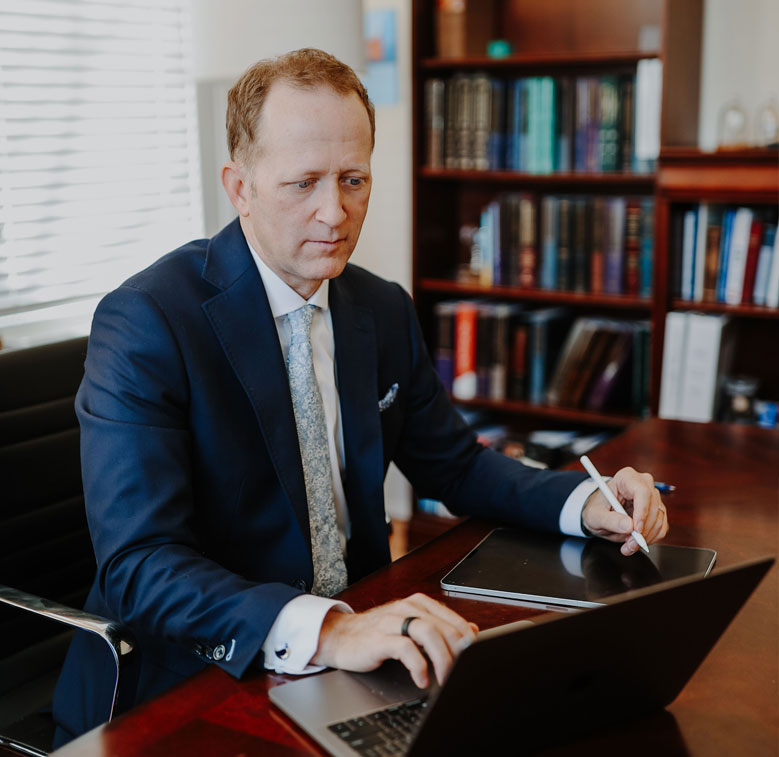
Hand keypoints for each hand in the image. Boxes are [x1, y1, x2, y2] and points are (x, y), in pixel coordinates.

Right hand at [310, 593, 477, 687]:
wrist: (339, 636)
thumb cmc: (377, 633)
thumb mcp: (411, 626)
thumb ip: (439, 626)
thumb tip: (471, 630)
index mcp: (418, 603)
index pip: (453, 620)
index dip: (467, 641)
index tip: (474, 658)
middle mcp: (407, 608)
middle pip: (444, 628)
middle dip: (458, 653)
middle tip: (463, 672)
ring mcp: (392, 621)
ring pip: (428, 633)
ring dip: (442, 658)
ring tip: (445, 677)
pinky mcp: (379, 638)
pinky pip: (405, 649)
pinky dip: (418, 665)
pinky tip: (422, 679)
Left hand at [581, 466, 668, 556]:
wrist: (600, 514)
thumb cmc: (597, 509)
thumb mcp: (595, 516)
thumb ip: (610, 520)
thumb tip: (629, 526)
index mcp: (626, 478)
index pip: (642, 491)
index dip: (641, 511)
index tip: (636, 529)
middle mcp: (643, 484)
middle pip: (652, 507)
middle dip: (643, 530)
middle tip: (629, 544)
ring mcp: (652, 498)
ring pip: (658, 520)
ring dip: (645, 537)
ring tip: (628, 545)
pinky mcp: (657, 511)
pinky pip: (661, 527)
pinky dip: (650, 539)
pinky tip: (635, 542)